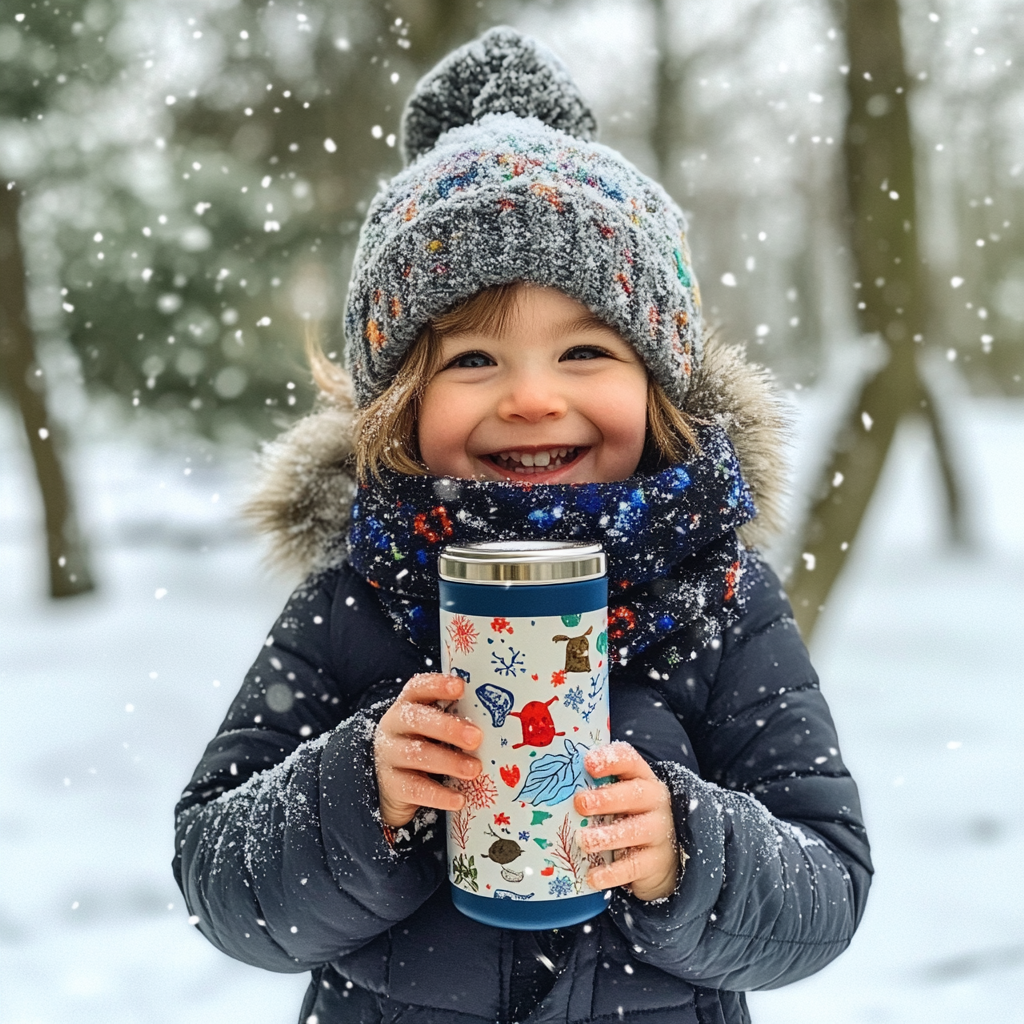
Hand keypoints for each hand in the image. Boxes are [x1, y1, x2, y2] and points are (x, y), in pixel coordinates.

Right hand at [374, 673, 482, 827]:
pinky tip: (459, 799)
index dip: (439, 685)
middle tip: (476, 738)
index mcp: (408, 704)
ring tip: (474, 770)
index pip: (419, 687)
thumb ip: (457, 720)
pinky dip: (439, 795)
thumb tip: (499, 723)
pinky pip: (415, 789)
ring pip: (417, 755)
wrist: (393, 784)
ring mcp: (389, 755)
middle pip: (417, 719)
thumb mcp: (436, 728)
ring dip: (449, 762)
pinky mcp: (392, 785)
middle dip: (448, 727)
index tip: (461, 687)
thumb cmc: (425, 745)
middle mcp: (394, 725)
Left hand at [573, 741, 679, 901]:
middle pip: (634, 794)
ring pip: (634, 831)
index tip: (587, 764)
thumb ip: (593, 787)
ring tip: (583, 841)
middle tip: (580, 803)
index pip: (629, 760)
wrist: (662, 856)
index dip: (610, 760)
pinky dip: (611, 873)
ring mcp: (658, 831)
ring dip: (606, 836)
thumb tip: (551, 783)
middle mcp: (653, 800)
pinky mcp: (654, 861)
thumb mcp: (617, 796)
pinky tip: (592, 876)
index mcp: (640, 777)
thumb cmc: (628, 815)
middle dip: (606, 798)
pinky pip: (633, 866)